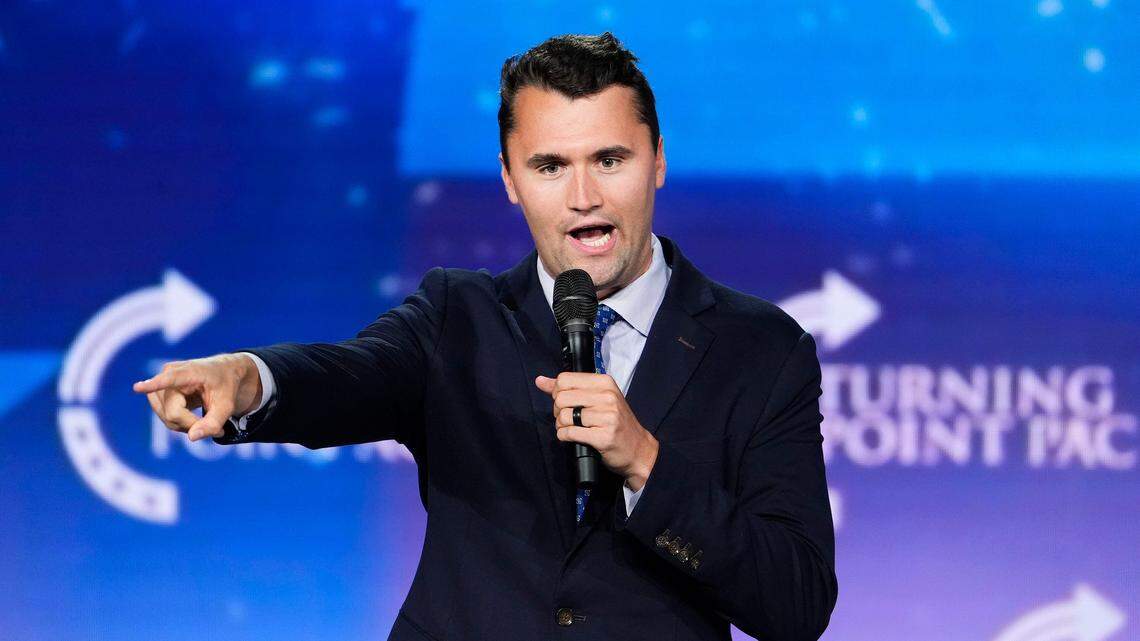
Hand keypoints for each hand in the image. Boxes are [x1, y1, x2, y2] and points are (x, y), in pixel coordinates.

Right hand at [132, 353, 262, 441]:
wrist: (223, 373)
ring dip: (186, 426)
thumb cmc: (226, 386)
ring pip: (166, 417)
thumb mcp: (227, 405)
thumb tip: (192, 438)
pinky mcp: (158, 393)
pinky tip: (194, 420)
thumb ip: (213, 422)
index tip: (138, 387)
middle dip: (192, 424)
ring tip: (206, 422)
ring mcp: (161, 383)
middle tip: (217, 428)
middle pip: (172, 412)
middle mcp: (170, 374)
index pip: (170, 379)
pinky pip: (165, 417)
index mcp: (190, 371)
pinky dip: (180, 424)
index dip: (154, 385)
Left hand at [535, 372, 658, 490]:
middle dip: (557, 411)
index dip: (557, 392)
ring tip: (570, 428)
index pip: (564, 379)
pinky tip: (572, 437)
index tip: (566, 402)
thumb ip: (568, 388)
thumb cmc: (616, 422)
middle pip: (561, 397)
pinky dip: (565, 436)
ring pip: (564, 416)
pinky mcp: (603, 437)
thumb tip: (540, 380)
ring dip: (561, 425)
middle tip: (567, 418)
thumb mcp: (597, 398)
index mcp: (605, 382)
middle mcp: (607, 396)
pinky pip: (569, 433)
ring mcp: (606, 417)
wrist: (639, 449)